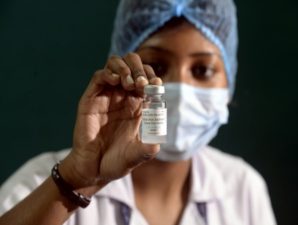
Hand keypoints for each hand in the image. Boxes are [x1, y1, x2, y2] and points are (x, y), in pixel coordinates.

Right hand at [60, 53, 161, 192]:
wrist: (93, 170)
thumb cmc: (116, 162)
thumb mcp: (135, 156)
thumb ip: (146, 150)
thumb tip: (157, 143)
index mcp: (137, 107)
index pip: (147, 81)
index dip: (153, 79)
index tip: (157, 85)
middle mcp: (123, 98)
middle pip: (133, 67)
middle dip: (140, 69)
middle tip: (142, 83)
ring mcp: (106, 97)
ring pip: (115, 66)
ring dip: (125, 68)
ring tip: (130, 83)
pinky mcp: (91, 99)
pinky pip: (99, 77)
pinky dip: (108, 73)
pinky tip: (116, 81)